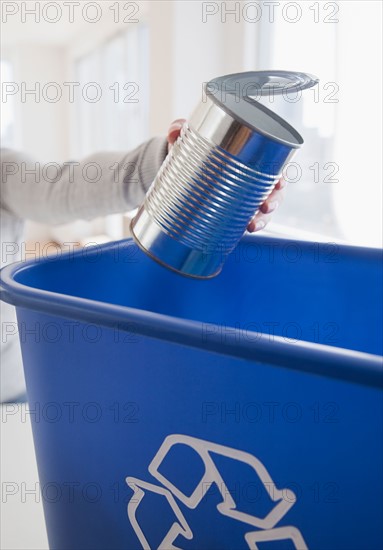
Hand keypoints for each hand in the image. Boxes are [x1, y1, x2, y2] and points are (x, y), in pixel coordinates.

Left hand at [167, 119, 284, 232]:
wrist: (182, 168)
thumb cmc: (196, 149)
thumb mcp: (190, 139)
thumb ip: (181, 130)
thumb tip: (175, 131)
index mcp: (251, 159)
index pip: (274, 168)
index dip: (280, 176)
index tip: (280, 183)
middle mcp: (253, 180)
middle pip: (273, 192)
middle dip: (273, 202)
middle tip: (265, 207)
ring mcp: (244, 198)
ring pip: (262, 210)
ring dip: (262, 220)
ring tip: (252, 226)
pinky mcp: (234, 211)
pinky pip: (244, 220)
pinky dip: (245, 226)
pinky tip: (242, 231)